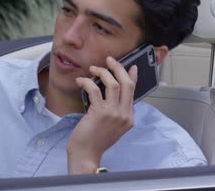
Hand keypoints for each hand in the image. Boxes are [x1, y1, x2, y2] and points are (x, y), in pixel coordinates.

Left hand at [66, 56, 137, 173]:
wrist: (86, 154)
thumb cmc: (95, 140)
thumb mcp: (112, 125)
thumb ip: (116, 110)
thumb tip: (115, 91)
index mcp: (128, 117)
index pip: (133, 91)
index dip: (132, 76)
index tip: (131, 66)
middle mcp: (124, 114)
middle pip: (126, 84)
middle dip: (118, 68)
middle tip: (109, 60)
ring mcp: (113, 114)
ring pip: (113, 84)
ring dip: (102, 72)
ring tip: (93, 68)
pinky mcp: (99, 113)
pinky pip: (95, 89)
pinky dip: (87, 81)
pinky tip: (80, 81)